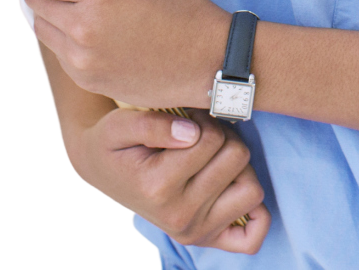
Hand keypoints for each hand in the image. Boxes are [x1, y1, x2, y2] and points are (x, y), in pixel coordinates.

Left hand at [13, 0, 231, 110]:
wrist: (209, 61)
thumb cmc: (184, 7)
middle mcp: (84, 27)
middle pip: (33, 2)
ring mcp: (83, 59)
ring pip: (42, 29)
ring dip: (45, 11)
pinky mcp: (88, 81)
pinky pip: (59, 52)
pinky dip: (61, 35)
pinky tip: (81, 25)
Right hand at [69, 103, 269, 252]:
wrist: (103, 171)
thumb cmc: (115, 144)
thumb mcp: (120, 124)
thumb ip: (153, 124)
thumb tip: (192, 133)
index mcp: (158, 188)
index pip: (211, 138)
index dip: (203, 118)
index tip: (186, 120)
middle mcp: (179, 217)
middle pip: (237, 158)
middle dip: (222, 137)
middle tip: (200, 137)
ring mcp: (195, 232)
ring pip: (252, 189)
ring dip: (239, 167)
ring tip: (214, 158)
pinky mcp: (207, 240)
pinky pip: (252, 236)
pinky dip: (255, 214)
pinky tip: (232, 189)